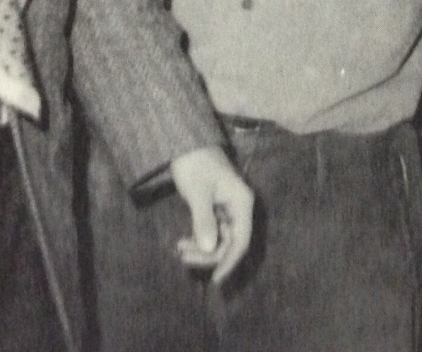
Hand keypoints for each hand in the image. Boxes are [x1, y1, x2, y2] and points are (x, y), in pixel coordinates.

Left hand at [169, 146, 253, 283]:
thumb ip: (204, 221)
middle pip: (230, 242)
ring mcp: (228, 208)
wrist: (184, 142)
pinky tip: (184, 241)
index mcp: (242, 202)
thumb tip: (209, 249)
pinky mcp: (217, 208)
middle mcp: (239, 207)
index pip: (241, 240)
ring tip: (179, 248)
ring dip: (202, 247)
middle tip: (182, 256)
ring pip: (220, 238)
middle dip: (208, 254)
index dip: (229, 261)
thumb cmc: (193, 163)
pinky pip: (212, 231)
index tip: (215, 279)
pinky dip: (199, 238)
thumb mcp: (197, 192)